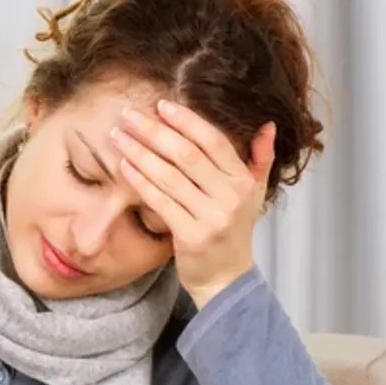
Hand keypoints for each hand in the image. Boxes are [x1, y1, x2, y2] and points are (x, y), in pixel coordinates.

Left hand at [111, 99, 276, 307]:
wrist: (225, 279)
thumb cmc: (233, 232)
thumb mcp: (254, 194)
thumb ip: (261, 158)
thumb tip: (267, 124)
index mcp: (243, 181)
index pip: (213, 141)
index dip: (186, 121)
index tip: (161, 105)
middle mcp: (230, 197)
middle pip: (187, 155)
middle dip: (154, 131)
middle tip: (128, 114)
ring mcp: (210, 217)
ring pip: (169, 176)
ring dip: (139, 152)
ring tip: (118, 136)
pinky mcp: (190, 235)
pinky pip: (160, 201)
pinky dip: (140, 182)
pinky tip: (123, 166)